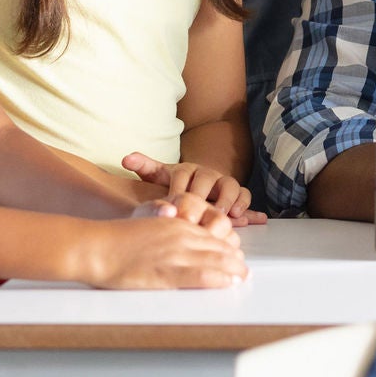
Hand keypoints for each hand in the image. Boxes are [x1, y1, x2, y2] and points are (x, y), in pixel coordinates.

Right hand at [78, 213, 247, 289]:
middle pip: (218, 247)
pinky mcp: (166, 272)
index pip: (211, 234)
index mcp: (176, 223)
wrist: (96, 246)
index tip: (234, 255)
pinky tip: (228, 284)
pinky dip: (218, 280)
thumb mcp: (147, 223)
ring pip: (215, 260)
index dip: (226, 246)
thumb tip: (175, 220)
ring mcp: (175, 254)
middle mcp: (181, 235)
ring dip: (232, 270)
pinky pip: (200, 276)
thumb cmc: (116, 238)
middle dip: (234, 260)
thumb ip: (165, 226)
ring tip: (242, 278)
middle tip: (243, 270)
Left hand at [127, 155, 263, 226]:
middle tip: (200, 209)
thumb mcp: (159, 176)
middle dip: (204, 194)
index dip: (178, 186)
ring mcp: (223, 183)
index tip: (173, 201)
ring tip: (226, 213)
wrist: (195, 185)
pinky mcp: (237, 194)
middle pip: (207, 178)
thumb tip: (125, 158)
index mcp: (186, 168)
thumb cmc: (175, 186)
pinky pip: (245, 196)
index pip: (182, 172)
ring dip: (229, 199)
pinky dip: (247, 206)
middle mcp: (207, 173)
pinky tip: (250, 218)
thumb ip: (145, 167)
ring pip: (231, 185)